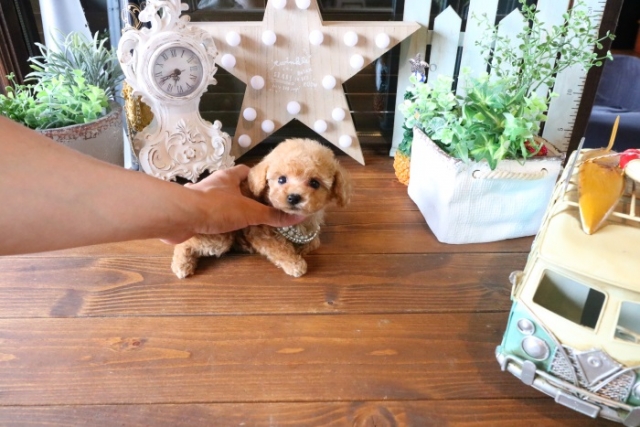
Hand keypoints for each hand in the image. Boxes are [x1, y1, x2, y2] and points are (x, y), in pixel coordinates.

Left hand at [161, 165, 304, 243]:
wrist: (180, 217)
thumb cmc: (216, 207)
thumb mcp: (250, 212)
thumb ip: (272, 215)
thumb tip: (299, 216)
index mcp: (228, 177)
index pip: (246, 171)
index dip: (258, 179)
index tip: (269, 189)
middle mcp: (214, 184)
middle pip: (233, 187)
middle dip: (245, 197)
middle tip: (260, 209)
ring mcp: (200, 198)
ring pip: (219, 201)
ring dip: (228, 209)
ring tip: (243, 221)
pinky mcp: (191, 212)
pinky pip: (206, 215)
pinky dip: (214, 222)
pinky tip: (221, 230)